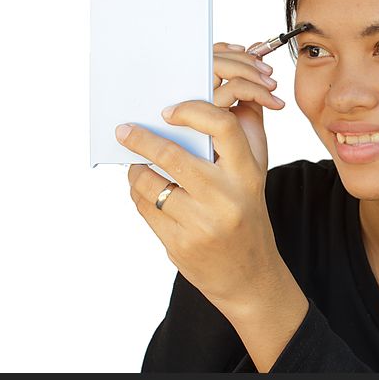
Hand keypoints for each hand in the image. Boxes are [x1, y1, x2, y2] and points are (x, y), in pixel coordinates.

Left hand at [115, 42, 286, 313]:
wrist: (250, 276)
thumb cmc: (248, 215)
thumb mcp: (254, 178)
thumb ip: (239, 141)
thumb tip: (210, 103)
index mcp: (247, 174)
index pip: (222, 126)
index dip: (192, 111)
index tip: (169, 111)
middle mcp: (226, 197)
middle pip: (172, 155)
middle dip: (141, 139)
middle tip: (124, 130)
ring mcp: (201, 223)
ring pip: (151, 184)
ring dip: (137, 171)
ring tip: (137, 167)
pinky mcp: (180, 244)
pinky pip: (146, 209)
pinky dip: (139, 195)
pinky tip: (144, 192)